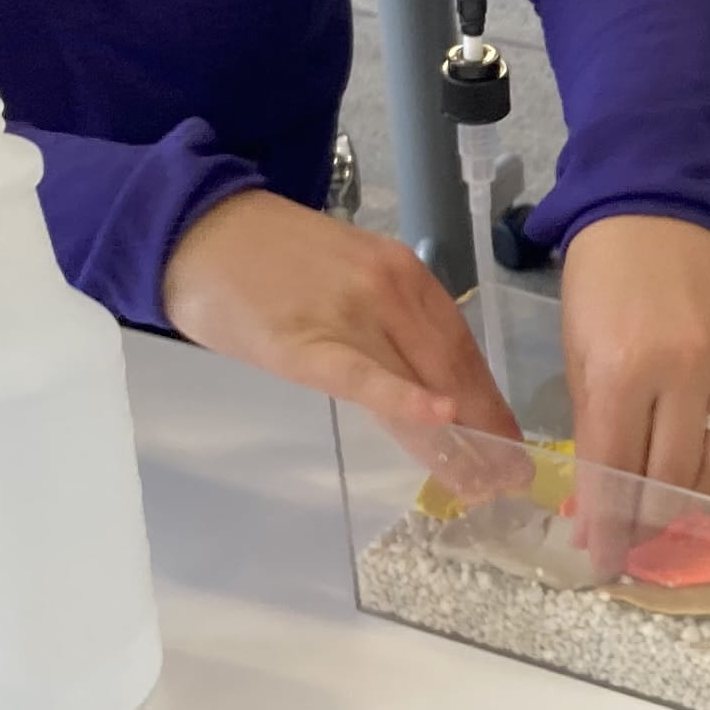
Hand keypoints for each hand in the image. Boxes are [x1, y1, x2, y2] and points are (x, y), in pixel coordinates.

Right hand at [162, 190, 519, 444]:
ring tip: (481, 482)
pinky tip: (439, 419)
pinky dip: (403, 397)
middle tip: (508, 478)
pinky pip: (363, 376)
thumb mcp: (347, 277)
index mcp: (405, 274)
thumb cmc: (268, 259)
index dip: (489, 401)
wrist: (199, 228)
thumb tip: (422, 374)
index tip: (509, 445)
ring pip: (417, 381)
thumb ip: (386, 319)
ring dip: (455, 438)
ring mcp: (351, 313)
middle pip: (452, 368)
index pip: (461, 348)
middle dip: (486, 427)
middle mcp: (392, 289)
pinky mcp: (305, 341)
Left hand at [557, 214, 709, 535]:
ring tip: (673, 523)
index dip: (609, 523)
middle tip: (637, 551)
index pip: (616, 469)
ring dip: (692, 502)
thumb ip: (594, 425)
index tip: (603, 560)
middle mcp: (683, 371)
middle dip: (650, 525)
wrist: (659, 209)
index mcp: (622, 368)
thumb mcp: (579, 351)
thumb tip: (599, 501)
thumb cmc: (602, 281)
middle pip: (671, 478)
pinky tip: (706, 473)